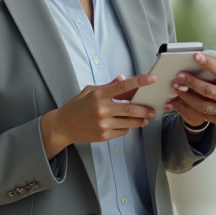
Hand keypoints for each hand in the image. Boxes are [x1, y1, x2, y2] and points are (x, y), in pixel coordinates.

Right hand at [39, 73, 158, 157]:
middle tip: (153, 109)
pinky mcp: (103, 135)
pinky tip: (128, 125)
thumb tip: (123, 79)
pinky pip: (122, 131)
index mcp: (99, 94)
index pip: (123, 86)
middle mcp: (102, 109)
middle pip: (131, 109)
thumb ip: (108, 86)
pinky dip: (128, 128)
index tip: (151, 79)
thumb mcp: (89, 91)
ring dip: (140, 120)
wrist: (63, 126)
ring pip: (129, 122)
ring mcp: (103, 124)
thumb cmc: (76, 106)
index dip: (139, 81)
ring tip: (145, 118)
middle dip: (145, 109)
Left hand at [167, 53, 215, 145]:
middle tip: (179, 77)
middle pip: (208, 91)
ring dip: (188, 98)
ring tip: (178, 91)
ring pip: (204, 106)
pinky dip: (197, 110)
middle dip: (190, 83)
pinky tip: (189, 103)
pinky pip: (209, 117)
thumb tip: (214, 73)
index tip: (197, 57)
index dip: (208, 64)